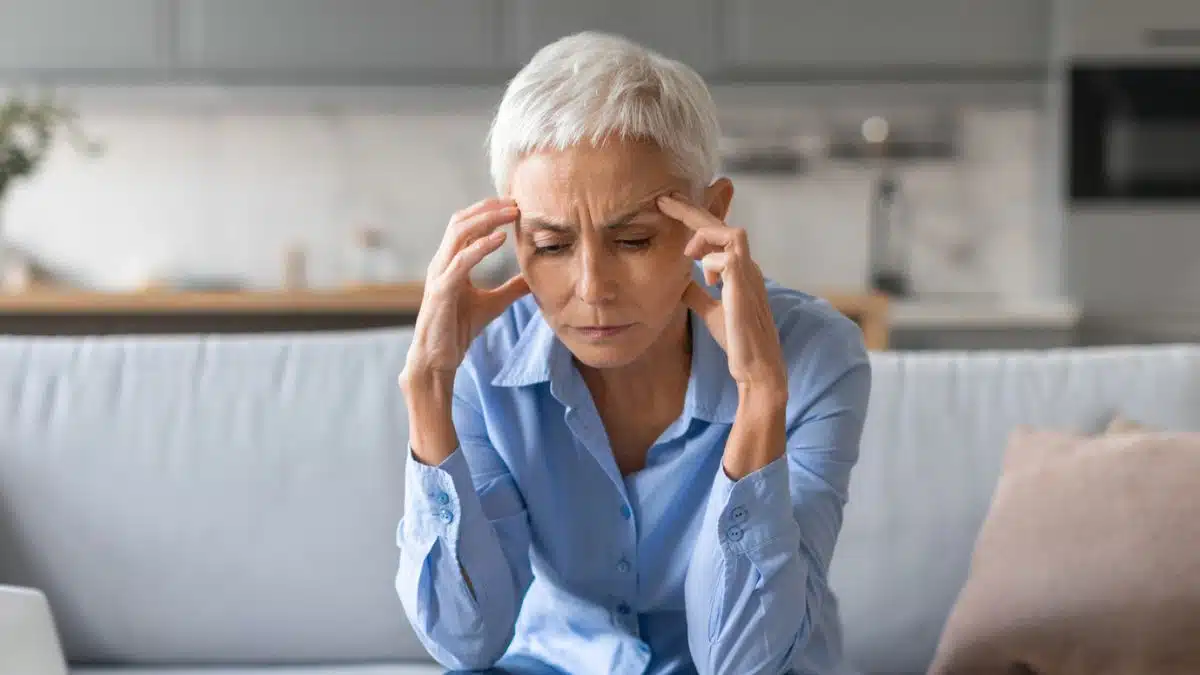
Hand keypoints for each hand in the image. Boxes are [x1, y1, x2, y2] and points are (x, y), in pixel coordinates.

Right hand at [402, 198, 528, 384]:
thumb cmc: (458, 330)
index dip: (488, 211)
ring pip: (459, 234)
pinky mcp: (442, 291)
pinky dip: (481, 247)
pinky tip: (500, 239)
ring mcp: (439, 275)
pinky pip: (461, 261)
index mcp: (450, 262)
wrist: (437, 359)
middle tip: (515, 202)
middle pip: (461, 221)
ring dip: (486, 219)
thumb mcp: (492, 304)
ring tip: (511, 213)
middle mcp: (442, 263)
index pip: (466, 225)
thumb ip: (510, 289)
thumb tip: (532, 279)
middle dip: (488, 208)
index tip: (514, 205)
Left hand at [657, 193, 786, 399]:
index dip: (696, 218)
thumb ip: (696, 293)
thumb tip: (679, 281)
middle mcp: (746, 266)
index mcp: (739, 270)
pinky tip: (708, 282)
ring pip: (731, 234)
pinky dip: (710, 264)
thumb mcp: (709, 311)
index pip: (718, 234)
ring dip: (706, 237)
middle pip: (723, 225)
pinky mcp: (744, 287)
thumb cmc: (737, 339)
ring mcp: (748, 275)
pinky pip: (726, 259)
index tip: (669, 207)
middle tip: (665, 199)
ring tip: (688, 253)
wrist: (755, 365)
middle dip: (693, 210)